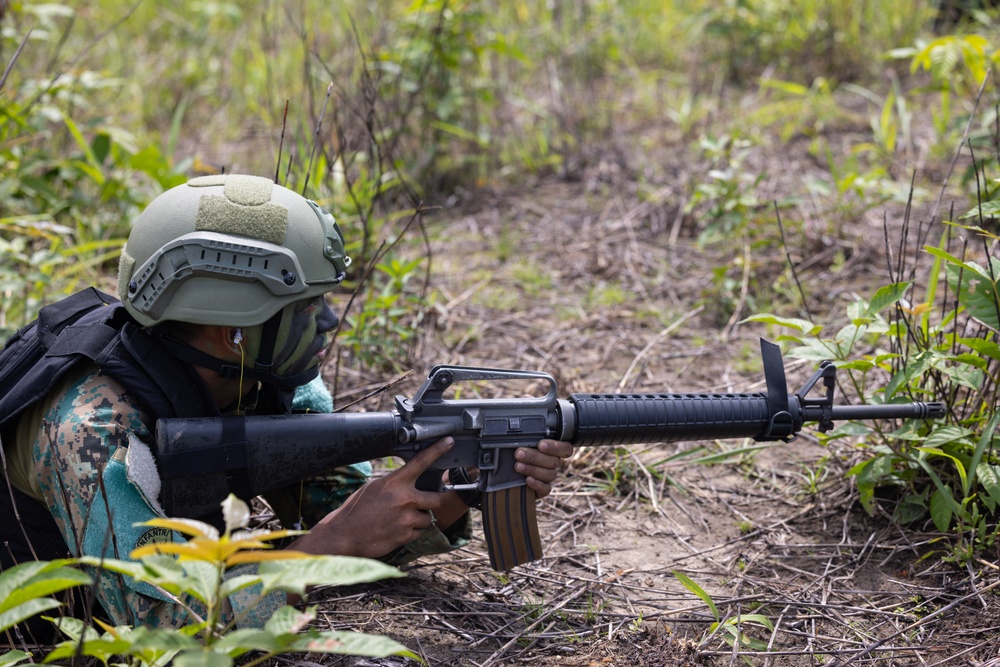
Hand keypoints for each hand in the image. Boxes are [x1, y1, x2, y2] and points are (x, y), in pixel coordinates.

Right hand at [289, 438, 453, 558]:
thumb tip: (407, 484)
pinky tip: (396, 529)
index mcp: (395, 482)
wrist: (345, 533)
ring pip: (427, 518)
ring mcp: (406, 518)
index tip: (449, 442)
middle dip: (431, 502)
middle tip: (419, 504)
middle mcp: (404, 499)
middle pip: (436, 498)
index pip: (421, 462)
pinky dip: (411, 531)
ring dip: (419, 519)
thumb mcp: (374, 487)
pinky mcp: (405, 535)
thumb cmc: (357, 509)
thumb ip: (394, 484)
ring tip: (401, 519)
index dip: (437, 450)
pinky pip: (419, 532)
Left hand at [514, 439, 573, 498]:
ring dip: (533, 469)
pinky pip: (546, 489)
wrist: (505, 475)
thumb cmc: (515, 455)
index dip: (556, 447)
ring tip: (518, 466)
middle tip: (519, 453)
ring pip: (550, 474)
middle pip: (554, 461)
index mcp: (552, 450)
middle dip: (534, 457)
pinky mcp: (542, 490)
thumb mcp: (520, 445)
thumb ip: (526, 441)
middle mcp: (553, 463)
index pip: (565, 448)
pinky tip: (527, 479)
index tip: (541, 444)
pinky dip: (537, 484)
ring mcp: (548, 477)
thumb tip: (520, 436)